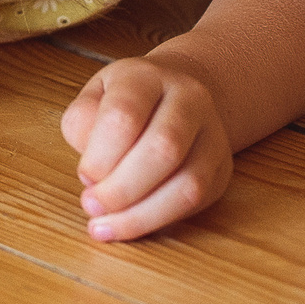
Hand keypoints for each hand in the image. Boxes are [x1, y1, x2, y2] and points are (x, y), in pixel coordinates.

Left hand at [60, 46, 234, 240]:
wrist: (177, 93)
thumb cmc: (125, 102)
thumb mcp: (93, 98)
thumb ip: (82, 124)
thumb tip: (93, 172)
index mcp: (146, 76)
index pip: (125, 114)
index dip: (101, 155)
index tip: (84, 178)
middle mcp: (188, 98)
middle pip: (163, 149)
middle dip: (121, 189)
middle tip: (92, 206)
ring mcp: (212, 132)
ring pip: (188, 183)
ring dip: (142, 214)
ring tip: (106, 226)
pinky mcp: (222, 167)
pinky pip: (197, 202)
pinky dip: (159, 220)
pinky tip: (130, 226)